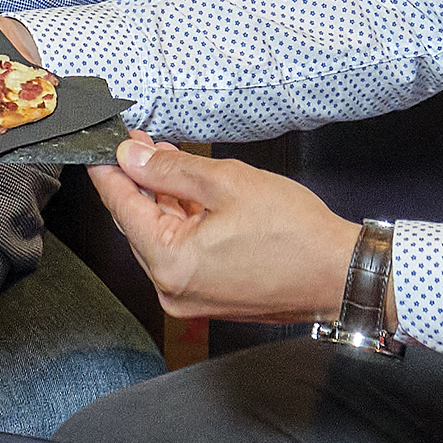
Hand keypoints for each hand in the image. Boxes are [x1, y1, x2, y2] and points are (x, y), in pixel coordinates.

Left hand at [90, 135, 358, 323]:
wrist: (339, 273)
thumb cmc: (293, 232)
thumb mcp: (226, 183)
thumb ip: (171, 169)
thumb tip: (132, 157)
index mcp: (170, 261)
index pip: (121, 207)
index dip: (109, 170)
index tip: (102, 146)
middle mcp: (172, 288)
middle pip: (138, 225)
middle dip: (137, 182)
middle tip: (138, 144)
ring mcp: (191, 298)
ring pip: (160, 239)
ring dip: (161, 201)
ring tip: (165, 161)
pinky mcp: (210, 298)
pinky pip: (182, 255)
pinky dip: (181, 224)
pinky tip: (189, 195)